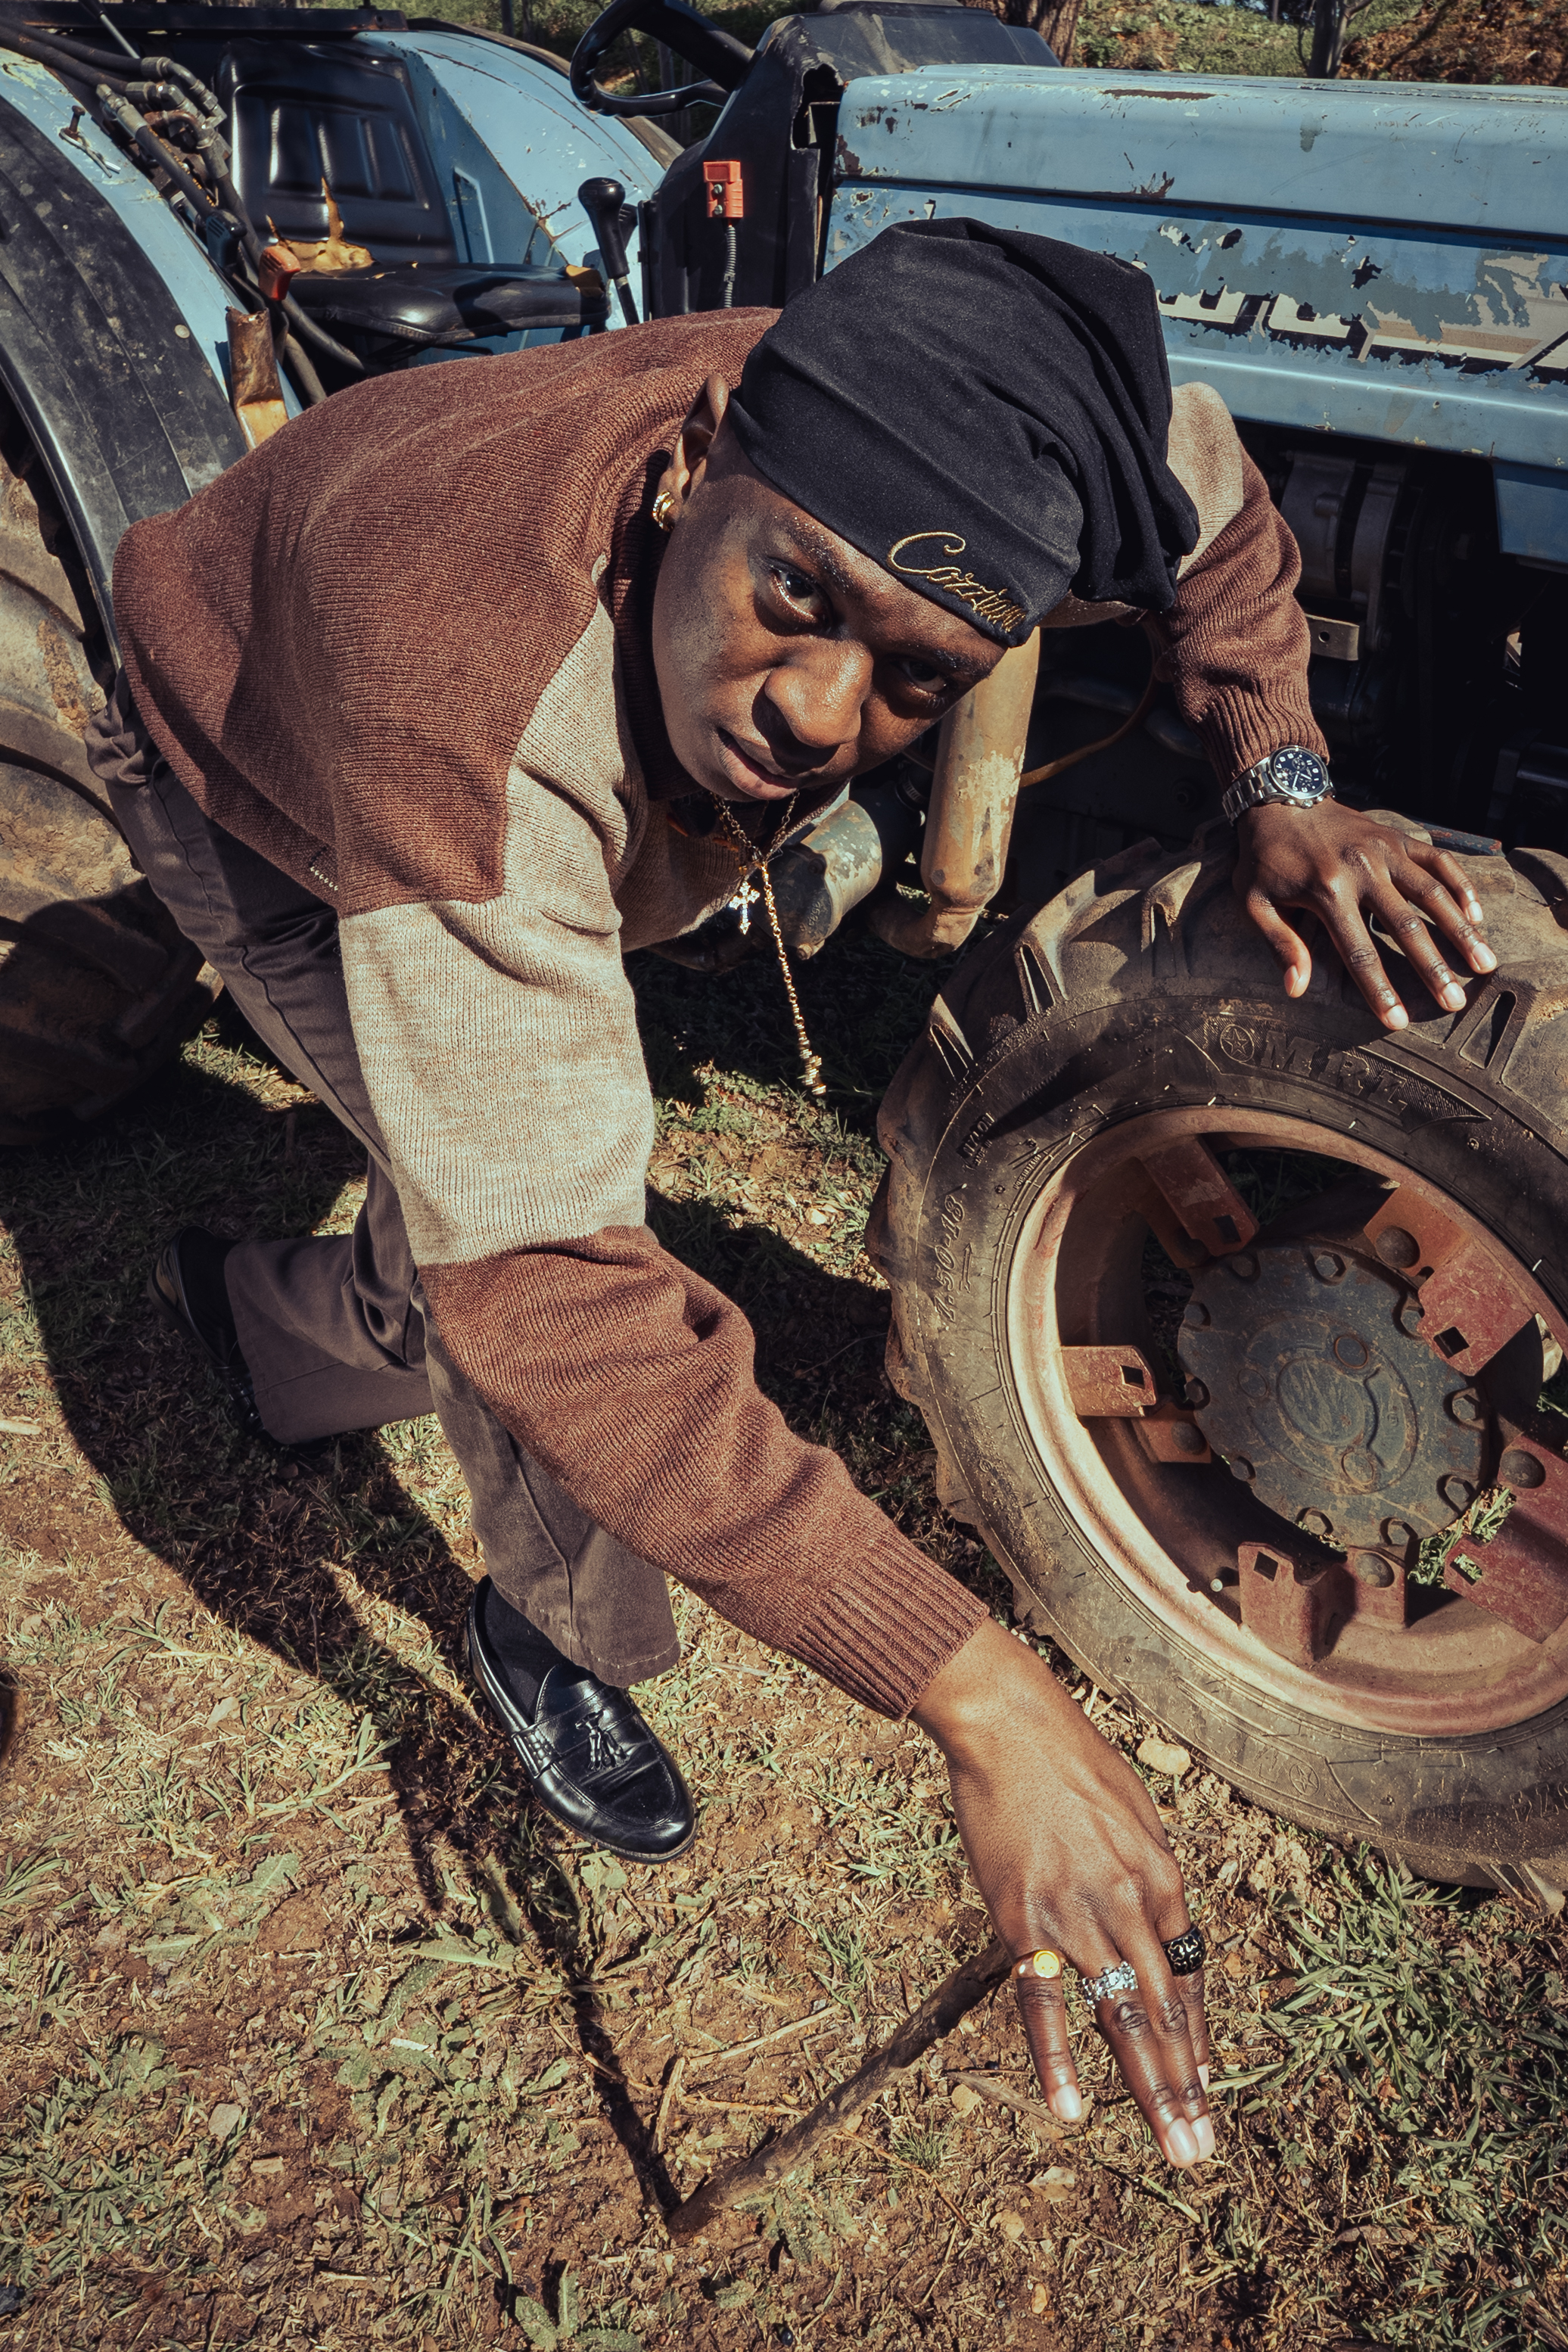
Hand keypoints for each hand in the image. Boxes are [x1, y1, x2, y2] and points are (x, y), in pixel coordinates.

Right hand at [913, 1621, 1212, 2168]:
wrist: (1010, 1727)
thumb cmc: (1068, 1760)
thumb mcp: (1132, 1813)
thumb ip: (1144, 1873)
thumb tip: (1151, 1920)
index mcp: (1162, 1878)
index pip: (1188, 1979)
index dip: (1197, 2038)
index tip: (1205, 2086)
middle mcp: (1131, 1906)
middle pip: (1167, 2013)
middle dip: (1187, 2087)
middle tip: (1202, 2148)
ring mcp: (1078, 1918)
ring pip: (1123, 2019)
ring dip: (1151, 2090)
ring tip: (1176, 2145)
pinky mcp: (1024, 1922)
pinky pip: (1045, 2003)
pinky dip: (1057, 2060)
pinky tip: (1071, 2110)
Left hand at [1234, 801, 1496, 1029]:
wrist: (1278, 799)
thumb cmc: (1264, 859)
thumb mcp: (1254, 902)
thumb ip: (1279, 944)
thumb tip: (1296, 989)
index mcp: (1327, 892)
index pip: (1359, 952)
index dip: (1379, 990)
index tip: (1398, 1021)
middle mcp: (1362, 870)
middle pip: (1406, 927)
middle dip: (1432, 969)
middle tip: (1455, 1003)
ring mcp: (1385, 851)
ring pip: (1433, 894)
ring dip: (1461, 931)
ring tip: (1486, 965)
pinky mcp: (1399, 837)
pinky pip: (1439, 861)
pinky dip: (1461, 887)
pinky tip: (1477, 917)